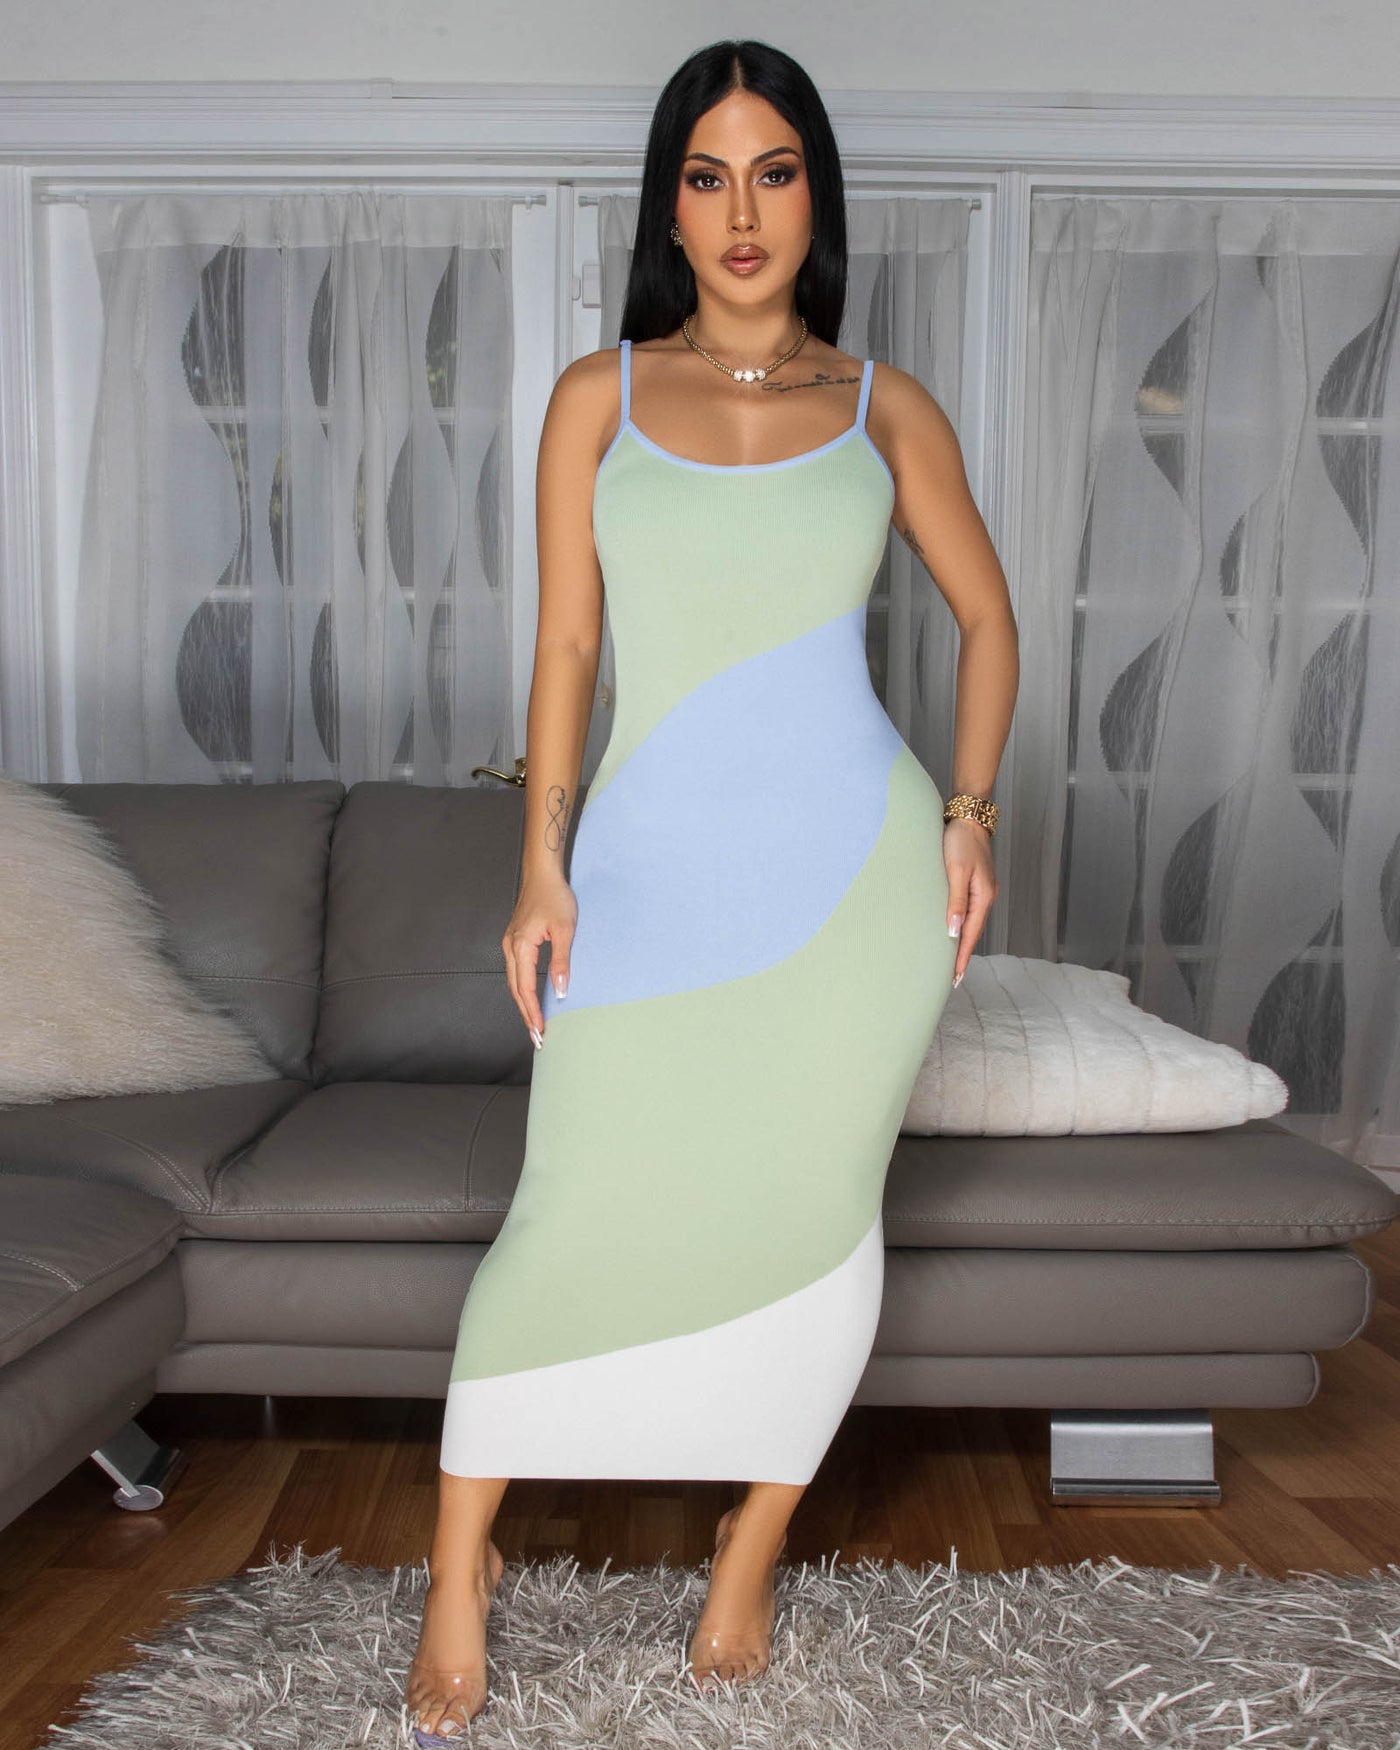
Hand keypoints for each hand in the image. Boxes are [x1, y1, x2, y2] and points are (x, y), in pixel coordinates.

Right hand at [502, 872, 577, 1046]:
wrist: (543, 874)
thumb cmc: (554, 897)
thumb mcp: (564, 930)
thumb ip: (561, 962)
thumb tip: (560, 989)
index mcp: (520, 946)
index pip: (525, 988)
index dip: (533, 1012)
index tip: (540, 1031)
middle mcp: (510, 948)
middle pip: (516, 990)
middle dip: (526, 1015)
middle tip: (537, 1038)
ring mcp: (510, 944)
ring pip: (514, 982)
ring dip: (524, 1004)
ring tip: (534, 1024)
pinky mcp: (515, 941)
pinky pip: (516, 972)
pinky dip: (523, 989)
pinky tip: (530, 998)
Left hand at [943, 817, 998, 984]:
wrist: (967, 819)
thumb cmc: (960, 841)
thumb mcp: (956, 870)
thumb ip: (955, 901)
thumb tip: (953, 930)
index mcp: (983, 896)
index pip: (971, 934)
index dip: (961, 956)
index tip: (954, 977)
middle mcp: (986, 897)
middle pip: (973, 933)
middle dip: (962, 955)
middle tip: (952, 979)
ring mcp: (982, 891)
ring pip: (970, 924)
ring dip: (961, 942)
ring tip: (951, 962)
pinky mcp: (974, 885)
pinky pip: (968, 912)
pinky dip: (961, 927)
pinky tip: (954, 933)